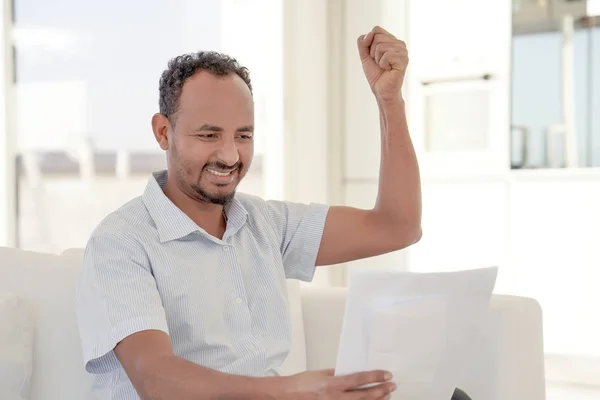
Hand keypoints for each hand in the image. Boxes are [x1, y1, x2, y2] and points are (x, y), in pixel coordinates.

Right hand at [279, 368, 395, 399]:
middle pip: (364, 395)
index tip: (386, 375)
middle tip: (392, 386)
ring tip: (386, 397)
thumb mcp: (320, 373)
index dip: (375, 377)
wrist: (285, 395)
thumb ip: (336, 373)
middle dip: (381, 390)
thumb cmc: (299, 384)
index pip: (359, 379)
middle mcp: (335, 398)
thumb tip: (350, 372)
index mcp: (332, 384)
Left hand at [357, 26, 408, 101]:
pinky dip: (383, 64)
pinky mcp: (403, 59)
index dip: (370, 43)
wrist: (381, 91)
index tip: (374, 56)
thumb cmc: (376, 74)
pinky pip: (387, 55)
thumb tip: (369, 33)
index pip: (376, 30)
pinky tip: (388, 69)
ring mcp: (403, 51)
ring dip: (377, 59)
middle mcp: (399, 44)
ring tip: (384, 67)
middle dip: (373, 52)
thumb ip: (363, 43)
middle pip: (377, 36)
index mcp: (392, 40)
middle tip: (379, 63)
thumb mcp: (365, 56)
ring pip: (381, 46)